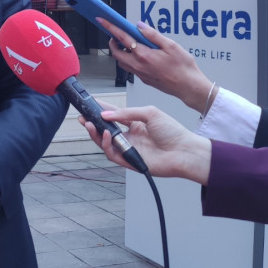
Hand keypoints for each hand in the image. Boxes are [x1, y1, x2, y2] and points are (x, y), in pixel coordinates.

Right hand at [80, 104, 211, 183]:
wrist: (184, 151)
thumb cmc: (173, 132)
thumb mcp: (149, 113)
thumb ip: (126, 113)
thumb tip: (106, 114)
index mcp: (135, 124)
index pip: (113, 116)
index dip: (101, 111)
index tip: (90, 105)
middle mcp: (130, 137)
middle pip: (105, 131)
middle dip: (93, 124)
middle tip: (83, 118)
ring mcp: (129, 149)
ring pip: (105, 143)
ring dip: (96, 134)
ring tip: (90, 125)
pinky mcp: (129, 161)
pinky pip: (112, 154)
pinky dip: (106, 145)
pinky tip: (106, 135)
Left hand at [98, 19, 213, 112]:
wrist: (189, 87)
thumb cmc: (183, 67)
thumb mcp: (171, 45)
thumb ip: (153, 35)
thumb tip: (139, 26)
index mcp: (144, 55)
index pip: (122, 38)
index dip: (110, 28)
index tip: (102, 20)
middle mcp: (138, 65)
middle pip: (116, 53)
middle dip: (113, 43)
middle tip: (117, 35)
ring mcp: (140, 74)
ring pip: (122, 62)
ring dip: (121, 53)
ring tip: (130, 45)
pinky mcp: (144, 79)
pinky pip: (131, 68)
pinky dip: (130, 60)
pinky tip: (141, 55)